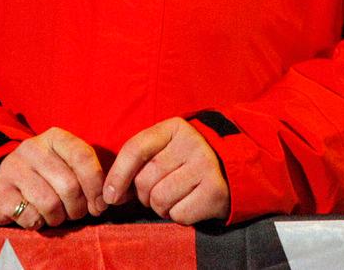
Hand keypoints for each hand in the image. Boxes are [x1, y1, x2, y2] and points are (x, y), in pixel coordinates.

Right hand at [0, 127, 107, 227]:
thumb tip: (103, 203)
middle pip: (69, 185)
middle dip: (77, 208)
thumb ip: (87, 178)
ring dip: (58, 218)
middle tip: (75, 213)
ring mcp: (13, 168)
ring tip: (55, 216)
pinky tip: (35, 217)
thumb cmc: (44, 179)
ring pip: (50, 204)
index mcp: (54, 137)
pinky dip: (38, 223)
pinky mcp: (0, 192)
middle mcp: (32, 148)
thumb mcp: (65, 167)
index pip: (83, 156)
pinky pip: (31, 216)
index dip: (96, 185)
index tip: (100, 205)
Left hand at [104, 118, 229, 224]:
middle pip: (145, 179)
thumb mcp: (167, 148)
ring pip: (160, 199)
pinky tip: (189, 204)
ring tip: (174, 198)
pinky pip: (179, 214)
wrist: (234, 167)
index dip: (118, 175)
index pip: (135, 149)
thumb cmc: (187, 161)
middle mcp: (191, 143)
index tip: (110, 196)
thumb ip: (139, 162)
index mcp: (174, 128)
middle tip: (156, 193)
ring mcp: (206, 166)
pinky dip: (178, 215)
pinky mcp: (215, 191)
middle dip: (144, 195)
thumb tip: (111, 194)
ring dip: (160, 208)